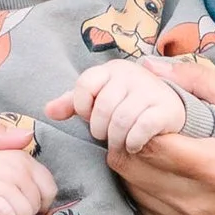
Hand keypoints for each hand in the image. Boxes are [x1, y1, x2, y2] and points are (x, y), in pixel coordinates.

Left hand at [45, 60, 189, 157]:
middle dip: (99, 129)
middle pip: (103, 107)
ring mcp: (150, 90)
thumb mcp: (98, 98)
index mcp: (111, 70)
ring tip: (117, 143)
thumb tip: (47, 111)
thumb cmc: (125, 103)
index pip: (85, 83)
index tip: (88, 116)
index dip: (82, 106)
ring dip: (115, 139)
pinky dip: (133, 142)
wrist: (167, 106)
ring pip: (121, 120)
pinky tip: (133, 145)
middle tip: (104, 136)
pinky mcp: (165, 109)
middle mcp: (131, 75)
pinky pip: (142, 128)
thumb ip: (72, 103)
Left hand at [106, 57, 214, 214]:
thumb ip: (203, 84)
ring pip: (131, 190)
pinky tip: (165, 177)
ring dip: (133, 166)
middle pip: (127, 167)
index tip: (138, 107)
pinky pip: (146, 212)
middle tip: (138, 125)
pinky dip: (146, 191)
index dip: (129, 120)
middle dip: (123, 140)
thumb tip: (153, 68)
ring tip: (151, 149)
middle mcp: (193, 203)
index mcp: (209, 166)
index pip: (141, 142)